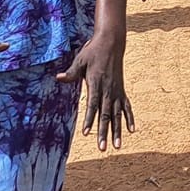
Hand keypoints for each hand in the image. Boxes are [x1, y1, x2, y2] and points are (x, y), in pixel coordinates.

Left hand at [55, 34, 133, 150]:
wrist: (111, 43)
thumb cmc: (93, 52)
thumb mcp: (80, 60)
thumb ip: (71, 73)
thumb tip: (58, 78)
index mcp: (97, 83)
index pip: (93, 105)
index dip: (89, 119)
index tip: (87, 133)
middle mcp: (109, 90)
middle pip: (106, 115)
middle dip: (104, 132)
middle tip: (102, 148)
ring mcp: (116, 91)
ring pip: (117, 115)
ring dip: (117, 131)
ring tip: (117, 146)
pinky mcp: (121, 91)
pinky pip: (126, 107)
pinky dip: (129, 118)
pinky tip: (131, 130)